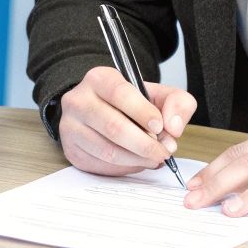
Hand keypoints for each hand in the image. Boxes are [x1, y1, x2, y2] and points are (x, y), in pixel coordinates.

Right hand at [58, 66, 197, 176]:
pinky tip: (137, 162)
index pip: (120, 93)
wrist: (101, 112)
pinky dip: (125, 168)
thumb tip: (173, 127)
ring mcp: (71, 127)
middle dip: (145, 144)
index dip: (143, 112)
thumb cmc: (131, 103)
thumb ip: (177, 102)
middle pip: (114, 127)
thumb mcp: (157, 94)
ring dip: (137, 159)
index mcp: (99, 79)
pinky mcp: (71, 150)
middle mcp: (78, 100)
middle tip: (164, 152)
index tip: (160, 127)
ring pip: (108, 150)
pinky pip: (101, 165)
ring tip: (154, 158)